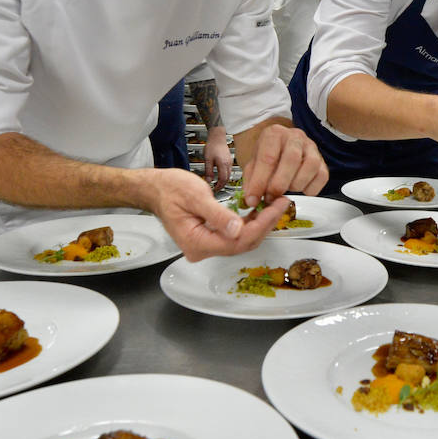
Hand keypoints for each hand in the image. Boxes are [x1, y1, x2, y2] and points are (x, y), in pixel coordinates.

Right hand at [143, 168, 283, 260]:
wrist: (155, 189)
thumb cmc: (170, 188)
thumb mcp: (195, 196)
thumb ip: (218, 214)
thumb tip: (238, 229)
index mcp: (196, 242)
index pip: (237, 241)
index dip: (261, 225)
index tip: (277, 207)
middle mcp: (201, 250)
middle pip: (242, 244)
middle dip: (265, 224)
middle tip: (282, 203)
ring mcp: (205, 246)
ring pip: (240, 241)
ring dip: (259, 225)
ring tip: (275, 205)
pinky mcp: (209, 239)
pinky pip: (234, 237)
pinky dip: (249, 224)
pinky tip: (259, 211)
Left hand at [199, 126, 233, 192]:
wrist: (217, 136)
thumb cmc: (212, 146)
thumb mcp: (208, 160)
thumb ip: (208, 171)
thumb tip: (209, 181)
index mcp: (223, 164)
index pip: (223, 180)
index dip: (219, 186)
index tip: (214, 190)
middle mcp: (228, 164)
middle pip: (227, 179)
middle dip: (222, 185)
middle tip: (216, 189)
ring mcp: (230, 162)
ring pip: (229, 175)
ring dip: (224, 180)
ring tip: (217, 183)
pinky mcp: (229, 160)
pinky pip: (229, 170)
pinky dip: (225, 175)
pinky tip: (220, 175)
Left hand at [239, 123, 326, 208]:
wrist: (281, 149)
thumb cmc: (267, 157)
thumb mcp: (253, 165)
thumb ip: (251, 182)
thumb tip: (251, 200)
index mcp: (274, 134)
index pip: (268, 157)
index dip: (260, 181)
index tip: (254, 198)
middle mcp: (295, 137)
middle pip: (292, 159)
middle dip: (279, 184)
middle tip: (271, 197)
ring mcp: (311, 147)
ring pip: (310, 166)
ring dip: (296, 184)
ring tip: (286, 189)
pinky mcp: (322, 161)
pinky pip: (322, 176)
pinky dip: (310, 188)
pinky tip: (299, 189)